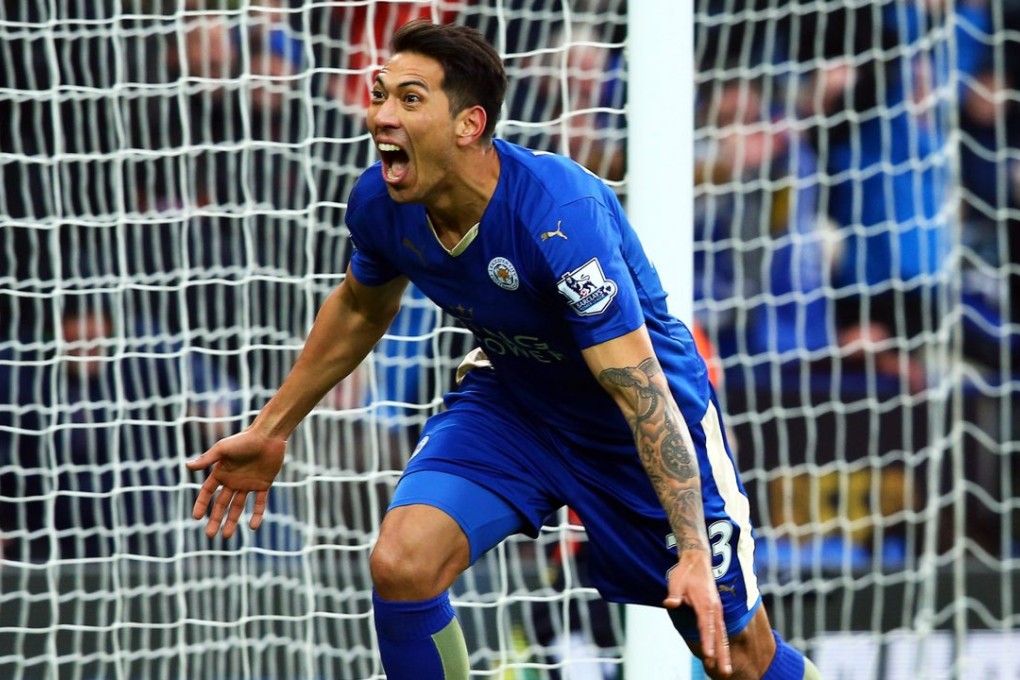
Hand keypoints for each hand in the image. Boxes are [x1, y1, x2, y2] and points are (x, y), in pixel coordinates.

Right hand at [185, 429, 286, 538]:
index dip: (202, 504)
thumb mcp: (223, 449)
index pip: (208, 492)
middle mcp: (233, 480)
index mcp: (222, 472)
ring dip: (232, 520)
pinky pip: (260, 503)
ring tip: (226, 535)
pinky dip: (257, 514)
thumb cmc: (244, 439)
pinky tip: (253, 527)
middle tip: (210, 535)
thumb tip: (187, 466)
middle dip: (215, 519)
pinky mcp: (264, 484)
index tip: (196, 517)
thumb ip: (207, 459)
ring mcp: (249, 483)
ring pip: (238, 506)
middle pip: (222, 504)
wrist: (268, 435)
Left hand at [663, 553, 732, 676]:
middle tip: (724, 672)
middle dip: (722, 654)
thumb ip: (674, 594)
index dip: (707, 642)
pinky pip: (721, 630)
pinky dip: (723, 643)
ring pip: (723, 635)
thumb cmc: (685, 573)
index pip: (705, 627)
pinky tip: (722, 655)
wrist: (697, 561)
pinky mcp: (717, 611)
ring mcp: (718, 610)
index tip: (708, 656)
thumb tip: (670, 603)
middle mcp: (715, 609)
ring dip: (725, 652)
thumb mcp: (675, 582)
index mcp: (705, 604)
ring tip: (725, 670)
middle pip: (719, 635)